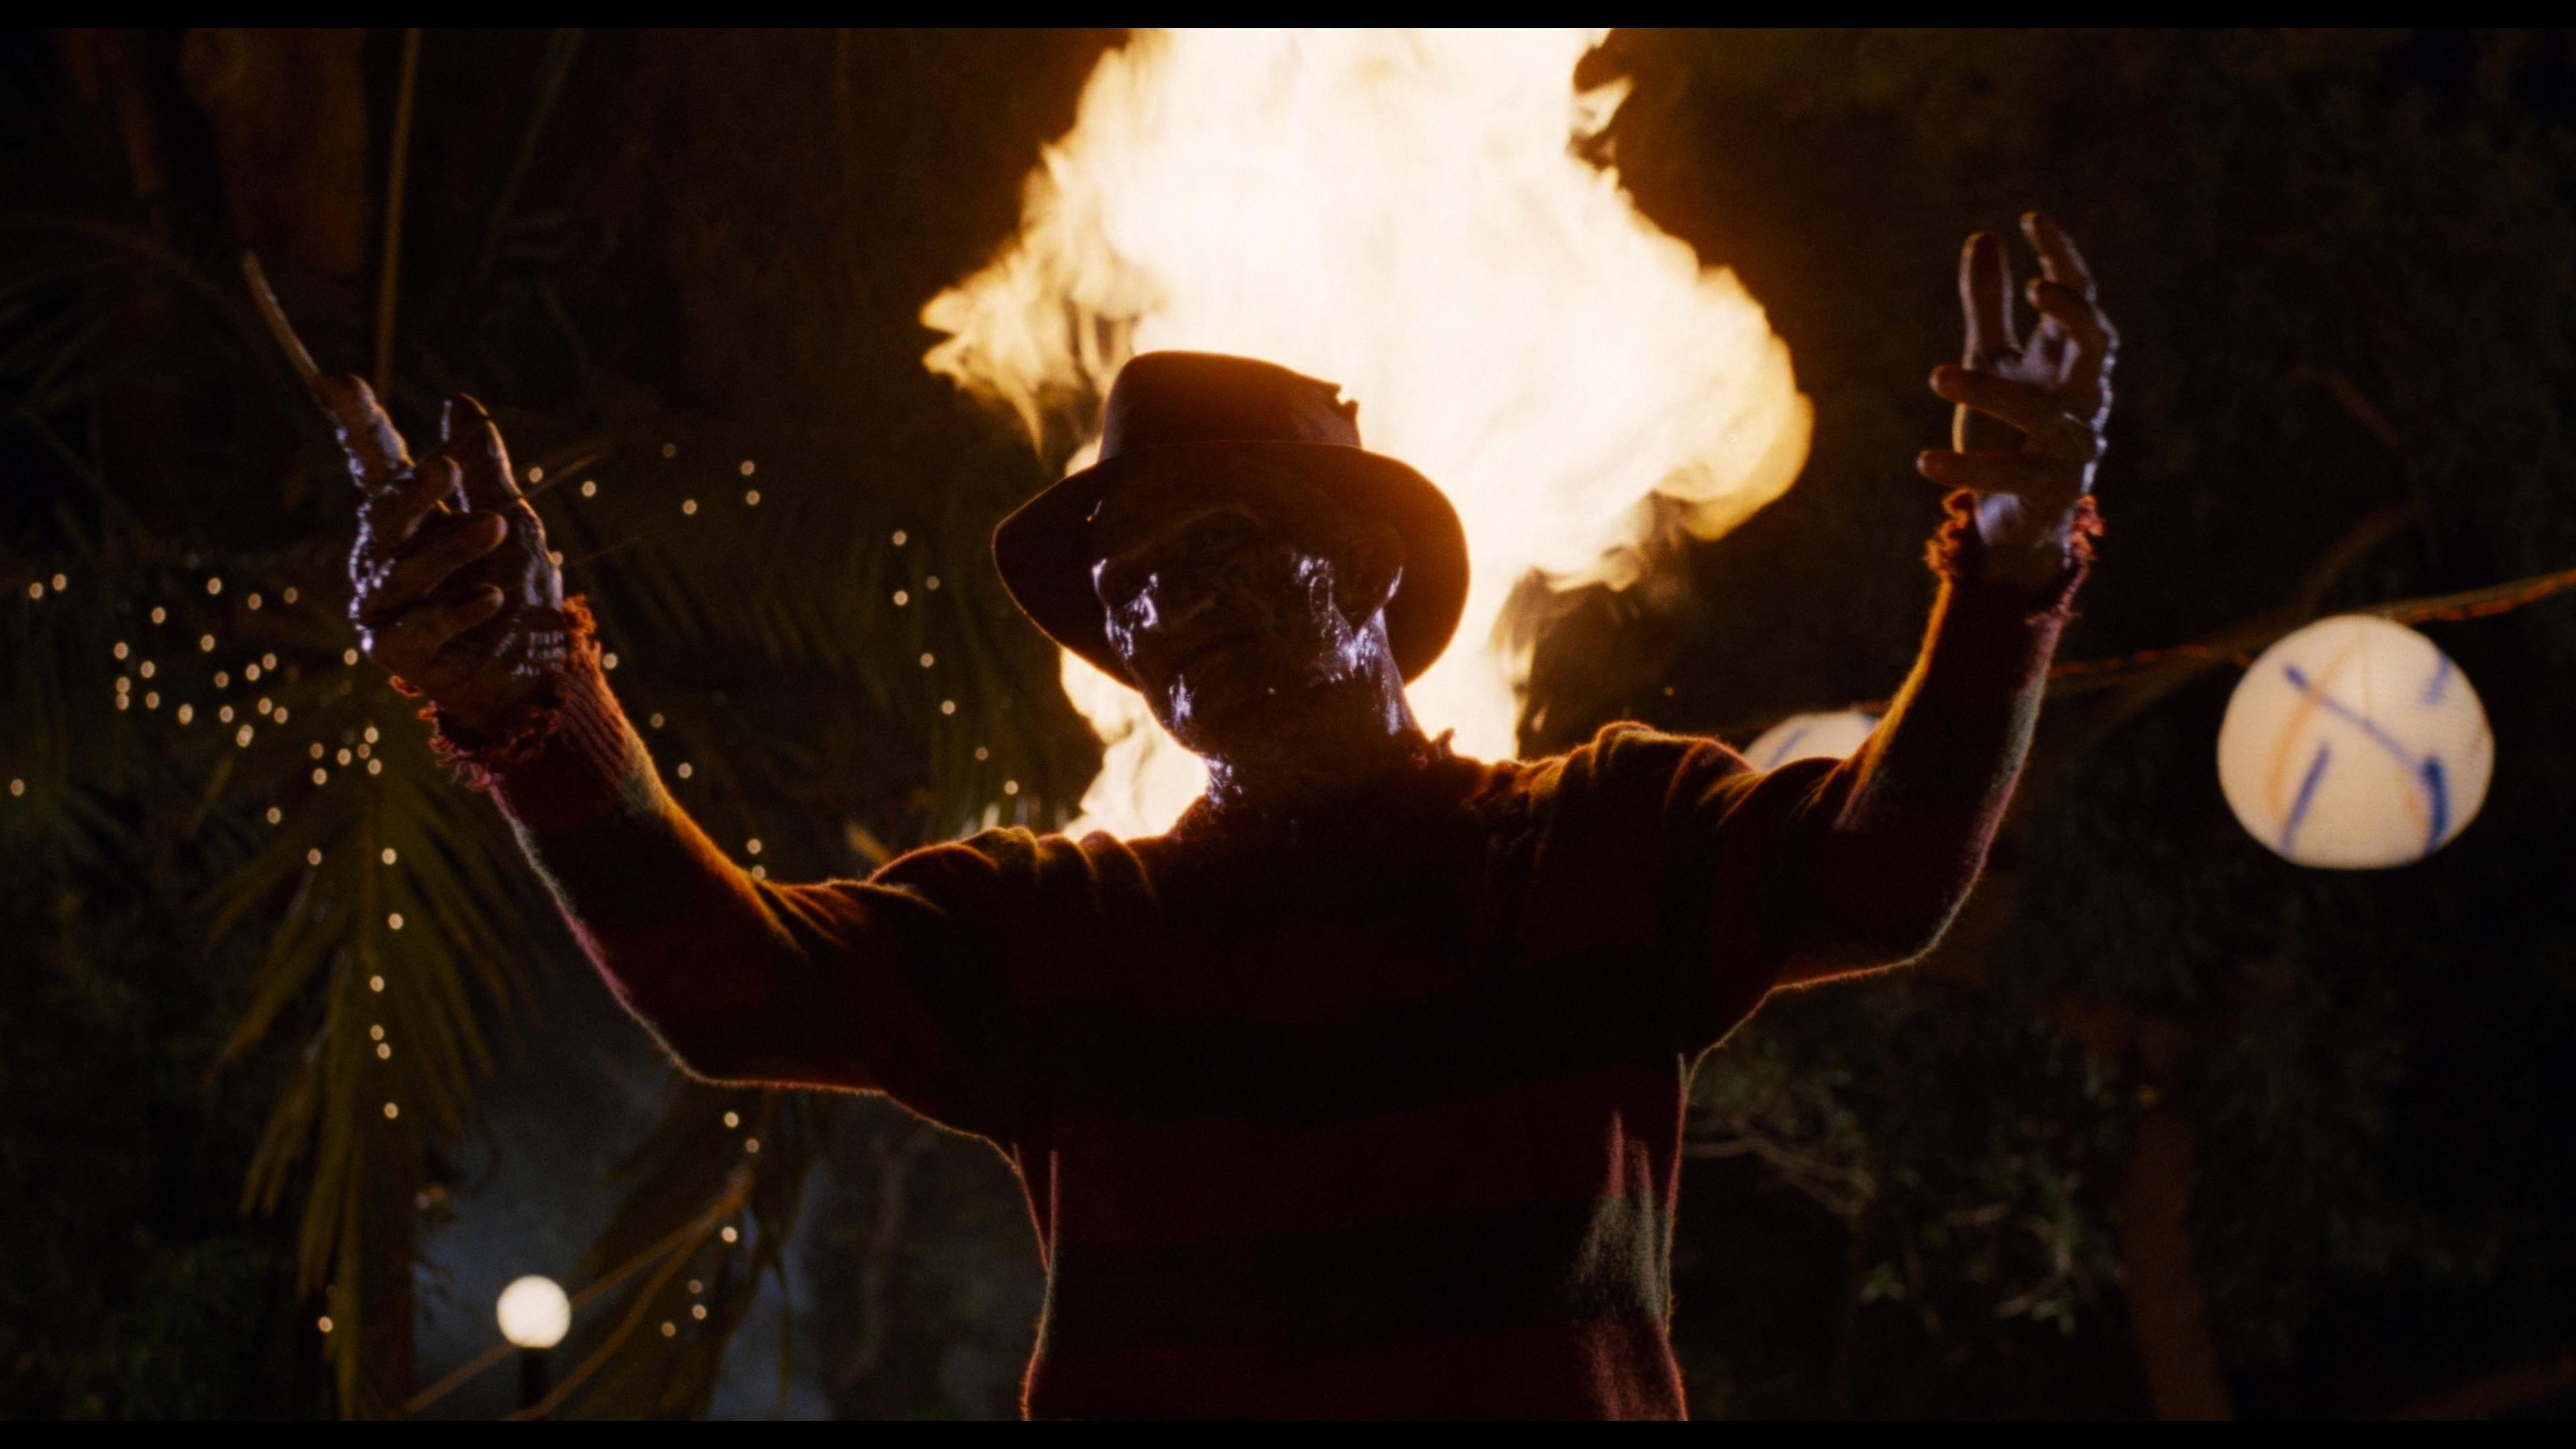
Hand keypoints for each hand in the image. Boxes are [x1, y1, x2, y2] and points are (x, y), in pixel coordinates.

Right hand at [324, 375, 568, 735]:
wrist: (536, 672)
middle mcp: (383, 559)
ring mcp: (382, 606)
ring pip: (400, 568)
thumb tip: (460, 401)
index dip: (355, 423)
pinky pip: (417, 623)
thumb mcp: (513, 519)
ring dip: (451, 547)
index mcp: (408, 520)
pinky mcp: (393, 652)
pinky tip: (492, 599)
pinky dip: (458, 608)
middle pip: (379, 514)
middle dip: (410, 490)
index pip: (376, 464)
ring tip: (498, 530)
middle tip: (446, 467)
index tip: (334, 380)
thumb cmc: (519, 592)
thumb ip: (482, 468)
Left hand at [1915, 211, 2116, 587]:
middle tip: (2036, 289)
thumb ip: (1988, 306)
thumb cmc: (2006, 430)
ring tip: (1937, 376)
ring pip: (2041, 412)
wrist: (2013, 515)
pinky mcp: (2052, 490)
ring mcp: (2073, 445)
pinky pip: (2011, 475)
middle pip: (2096, 346)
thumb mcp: (1993, 361)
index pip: (2080, 299)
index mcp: (2067, 360)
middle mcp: (2081, 398)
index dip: (2063, 259)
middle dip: (2073, 315)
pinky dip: (1967, 468)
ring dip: (1990, 392)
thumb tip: (1984, 237)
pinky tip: (1923, 461)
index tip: (2032, 219)